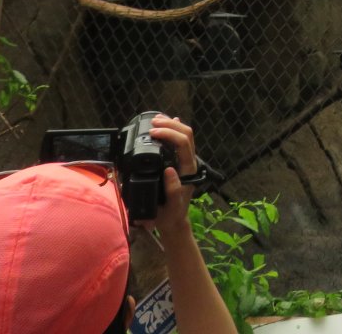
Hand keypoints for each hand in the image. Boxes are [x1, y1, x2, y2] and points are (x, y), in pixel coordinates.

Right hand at [145, 115, 198, 235]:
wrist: (173, 221)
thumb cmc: (170, 215)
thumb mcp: (171, 207)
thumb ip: (173, 191)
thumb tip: (170, 171)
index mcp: (188, 170)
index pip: (184, 143)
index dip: (169, 134)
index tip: (152, 133)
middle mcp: (189, 162)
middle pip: (186, 134)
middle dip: (170, 125)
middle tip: (152, 123)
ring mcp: (185, 160)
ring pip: (184, 135)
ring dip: (171, 125)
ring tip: (155, 120)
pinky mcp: (179, 161)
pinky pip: (179, 141)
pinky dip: (171, 131)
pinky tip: (164, 125)